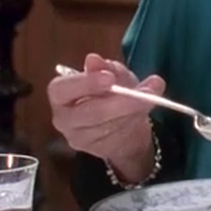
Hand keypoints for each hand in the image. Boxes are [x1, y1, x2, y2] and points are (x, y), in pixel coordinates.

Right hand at [47, 53, 166, 179]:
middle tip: (143, 93)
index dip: (85, 83)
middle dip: (118, 102)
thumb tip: (93, 60)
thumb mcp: (114, 74)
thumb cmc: (113, 92)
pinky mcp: (93, 151)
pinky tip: (140, 116)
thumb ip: (106, 68)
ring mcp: (76, 137)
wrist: (123, 124)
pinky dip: (132, 125)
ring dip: (130, 113)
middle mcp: (63, 118)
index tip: (109, 78)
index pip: (62, 89)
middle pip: (87, 112)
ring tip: (149, 98)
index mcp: (61, 93)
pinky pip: (115, 138)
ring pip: (105, 127)